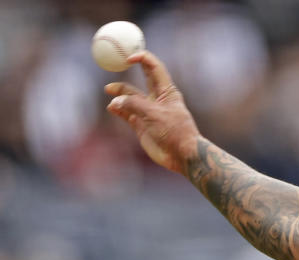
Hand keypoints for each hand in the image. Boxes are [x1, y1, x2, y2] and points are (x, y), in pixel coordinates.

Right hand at [104, 51, 200, 174]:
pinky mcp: (141, 125)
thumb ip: (134, 104)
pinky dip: (118, 109)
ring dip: (119, 92)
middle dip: (130, 69)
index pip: (154, 68)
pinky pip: (126, 113)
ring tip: (109, 91)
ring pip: (130, 96)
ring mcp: (149, 112)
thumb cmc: (175, 131)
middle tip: (115, 62)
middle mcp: (158, 99)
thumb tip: (115, 101)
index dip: (142, 58)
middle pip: (142, 77)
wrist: (182, 156)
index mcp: (167, 91)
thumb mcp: (154, 114)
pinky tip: (112, 108)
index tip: (128, 57)